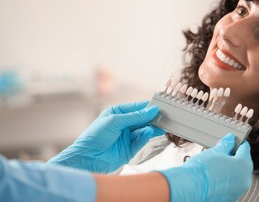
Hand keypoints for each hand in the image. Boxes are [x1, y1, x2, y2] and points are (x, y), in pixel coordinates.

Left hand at [48, 101, 164, 172]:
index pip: (137, 108)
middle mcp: (123, 125)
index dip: (148, 107)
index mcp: (117, 114)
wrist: (87, 158)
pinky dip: (145, 137)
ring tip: (161, 125)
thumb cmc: (95, 136)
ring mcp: (126, 137)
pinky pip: (140, 141)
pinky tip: (149, 132)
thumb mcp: (115, 121)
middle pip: (142, 119)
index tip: (160, 106)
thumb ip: (135, 116)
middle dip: (152, 118)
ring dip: (151, 128)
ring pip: (143, 130)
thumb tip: (152, 110)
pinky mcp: (129, 150)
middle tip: (165, 116)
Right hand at [159, 134, 252, 201]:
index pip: (245, 149)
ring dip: (230, 169)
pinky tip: (215, 175)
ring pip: (237, 176)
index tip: (233, 140)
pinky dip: (226, 179)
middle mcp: (245, 180)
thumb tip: (230, 139)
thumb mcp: (215, 151)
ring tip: (216, 164)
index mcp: (244, 166)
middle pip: (243, 164)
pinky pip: (231, 185)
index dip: (238, 142)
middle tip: (223, 151)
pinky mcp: (229, 198)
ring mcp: (237, 191)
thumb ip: (226, 144)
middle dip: (234, 156)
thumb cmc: (202, 169)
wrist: (189, 189)